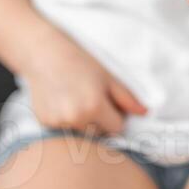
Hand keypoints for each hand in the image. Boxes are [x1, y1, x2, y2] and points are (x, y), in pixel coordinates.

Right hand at [23, 28, 148, 134]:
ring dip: (84, 123)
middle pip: (99, 133)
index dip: (116, 116)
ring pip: (82, 133)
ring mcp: (59, 123)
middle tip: (90, 98)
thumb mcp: (108, 76)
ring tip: (76, 99)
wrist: (44, 54)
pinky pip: (65, 130)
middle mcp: (75, 119)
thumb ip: (127, 98)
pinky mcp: (46, 123)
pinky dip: (67, 121)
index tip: (108, 102)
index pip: (117, 129)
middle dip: (100, 121)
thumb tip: (144, 113)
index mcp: (94, 107)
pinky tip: (63, 102)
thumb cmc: (80, 61)